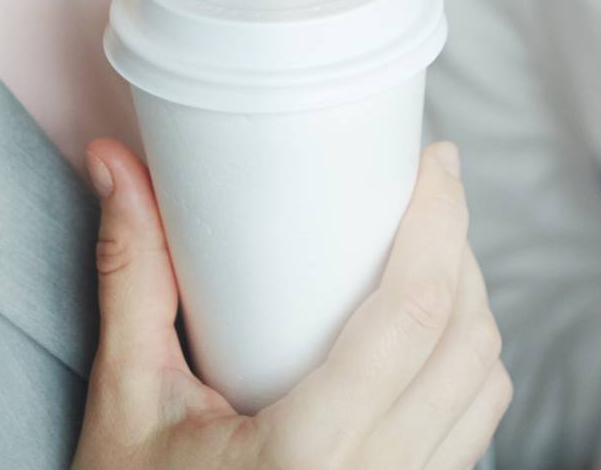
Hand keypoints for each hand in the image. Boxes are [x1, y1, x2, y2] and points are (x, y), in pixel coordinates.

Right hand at [71, 139, 510, 469]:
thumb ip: (131, 277)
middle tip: (435, 186)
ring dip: (472, 310)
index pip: (412, 318)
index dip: (439, 225)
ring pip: (486, 394)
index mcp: (308, 455)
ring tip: (435, 249)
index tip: (437, 160)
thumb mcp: (124, 400)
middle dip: (461, 249)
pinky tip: (428, 335)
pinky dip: (466, 371)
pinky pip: (471, 438)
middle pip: (467, 345)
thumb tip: (114, 161)